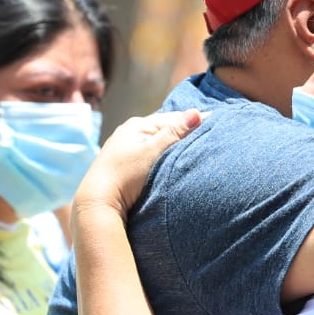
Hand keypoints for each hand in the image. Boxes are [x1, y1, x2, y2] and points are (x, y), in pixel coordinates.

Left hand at [73, 110, 203, 221]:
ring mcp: (124, 147)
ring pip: (156, 140)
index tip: (215, 119)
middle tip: (207, 131)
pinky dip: (161, 152)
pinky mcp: (122, 162)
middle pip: (164, 127)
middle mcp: (129, 132)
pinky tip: (168, 158)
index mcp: (138, 125)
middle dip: (183, 129)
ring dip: (172, 141)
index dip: (193, 119)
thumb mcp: (153, 151)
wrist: (98, 201)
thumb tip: (196, 113)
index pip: (173, 118)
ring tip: (191, 144)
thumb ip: (174, 132)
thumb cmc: (125, 175)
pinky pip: (148, 151)